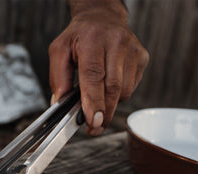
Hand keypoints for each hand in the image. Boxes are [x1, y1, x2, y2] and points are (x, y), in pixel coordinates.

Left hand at [48, 0, 148, 135]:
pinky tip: (108, 85)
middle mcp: (117, 43)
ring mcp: (133, 50)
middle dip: (104, 112)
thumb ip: (58, 78)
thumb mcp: (59, 51)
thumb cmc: (79, 37)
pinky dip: (118, 94)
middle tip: (94, 128)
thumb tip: (59, 103)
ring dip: (110, 103)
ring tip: (96, 98)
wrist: (102, 18)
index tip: (93, 121)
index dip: (94, 101)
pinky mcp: (142, 57)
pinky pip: (131, 87)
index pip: (94, 76)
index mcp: (93, 40)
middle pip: (112, 87)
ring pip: (124, 91)